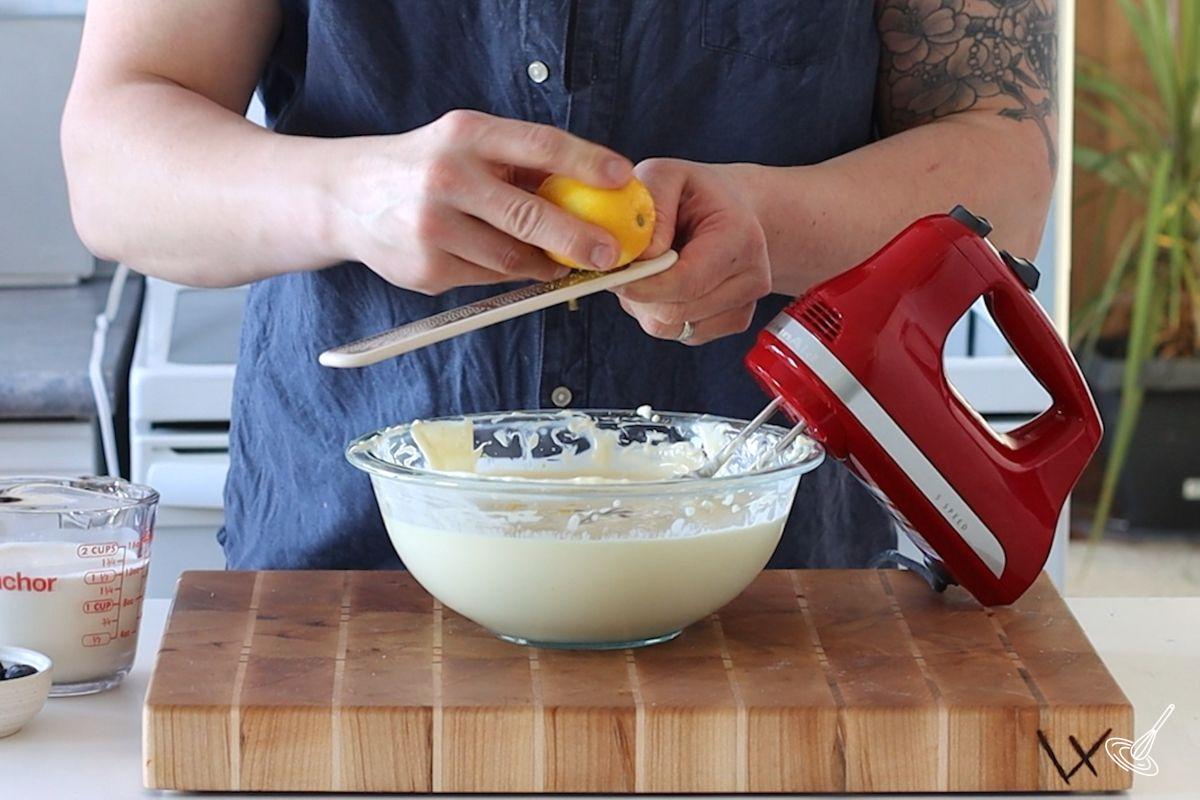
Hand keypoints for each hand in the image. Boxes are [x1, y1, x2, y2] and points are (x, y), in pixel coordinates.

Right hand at [332, 110, 631, 293]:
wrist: (345, 198)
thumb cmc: (423, 166)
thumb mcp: (464, 143)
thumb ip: (518, 163)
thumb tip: (592, 189)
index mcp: (465, 135)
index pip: (540, 145)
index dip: (587, 163)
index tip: (623, 178)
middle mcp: (447, 177)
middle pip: (529, 215)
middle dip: (578, 238)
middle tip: (609, 254)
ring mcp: (432, 227)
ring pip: (511, 257)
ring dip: (542, 262)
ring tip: (558, 260)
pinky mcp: (426, 269)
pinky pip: (486, 278)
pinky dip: (502, 273)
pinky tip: (498, 260)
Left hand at [614, 159, 770, 344]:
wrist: (734, 208)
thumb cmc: (697, 192)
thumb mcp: (667, 175)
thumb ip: (651, 206)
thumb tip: (640, 255)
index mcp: (740, 238)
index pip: (686, 282)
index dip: (643, 285)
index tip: (613, 276)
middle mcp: (752, 276)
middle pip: (676, 312)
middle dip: (639, 296)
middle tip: (625, 269)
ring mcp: (744, 303)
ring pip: (673, 328)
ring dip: (647, 305)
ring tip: (650, 270)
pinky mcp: (733, 321)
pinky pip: (681, 333)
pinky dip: (661, 314)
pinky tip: (666, 285)